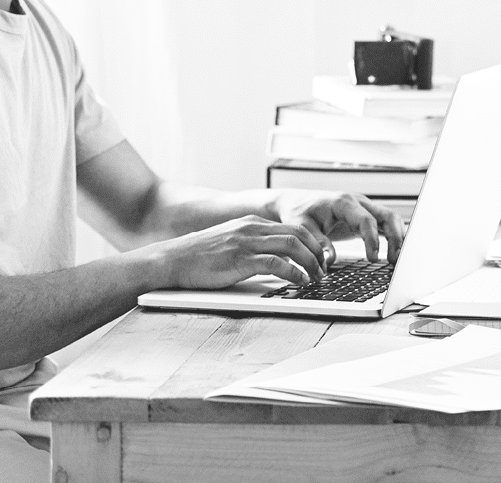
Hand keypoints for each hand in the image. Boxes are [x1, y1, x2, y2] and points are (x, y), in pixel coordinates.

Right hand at [151, 216, 330, 287]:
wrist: (171, 260)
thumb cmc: (199, 257)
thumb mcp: (231, 242)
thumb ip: (253, 245)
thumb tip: (277, 260)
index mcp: (253, 223)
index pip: (294, 227)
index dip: (313, 243)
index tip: (321, 258)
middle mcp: (253, 228)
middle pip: (299, 234)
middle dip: (317, 252)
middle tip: (325, 269)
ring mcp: (246, 242)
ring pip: (292, 245)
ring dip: (310, 262)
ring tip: (316, 277)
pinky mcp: (239, 260)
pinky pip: (275, 263)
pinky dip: (293, 272)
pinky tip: (300, 281)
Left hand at [269, 189, 405, 264]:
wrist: (297, 202)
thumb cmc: (299, 212)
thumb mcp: (302, 227)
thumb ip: (317, 242)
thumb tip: (329, 261)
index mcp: (344, 203)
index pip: (366, 219)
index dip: (372, 239)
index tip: (373, 259)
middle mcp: (359, 203)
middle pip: (387, 215)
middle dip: (395, 237)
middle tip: (395, 259)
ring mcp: (364, 208)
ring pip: (390, 219)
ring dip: (398, 237)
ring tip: (397, 259)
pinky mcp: (365, 217)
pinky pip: (384, 224)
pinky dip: (392, 236)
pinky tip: (395, 252)